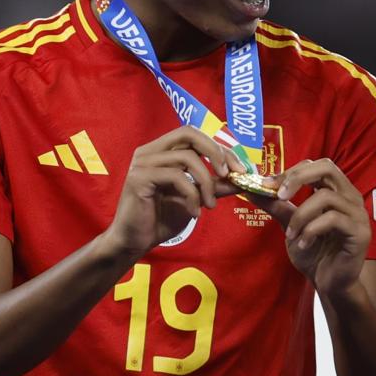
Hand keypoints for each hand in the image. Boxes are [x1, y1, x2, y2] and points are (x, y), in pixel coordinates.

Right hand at [102, 126, 245, 259]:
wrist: (134, 242)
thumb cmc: (161, 219)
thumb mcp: (195, 198)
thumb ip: (214, 186)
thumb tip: (241, 178)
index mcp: (161, 151)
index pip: (195, 136)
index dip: (220, 148)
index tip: (239, 169)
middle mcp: (150, 151)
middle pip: (189, 133)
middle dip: (215, 151)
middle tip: (228, 174)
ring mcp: (143, 163)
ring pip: (187, 158)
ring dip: (206, 183)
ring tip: (210, 205)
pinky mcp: (139, 178)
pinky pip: (177, 177)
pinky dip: (192, 195)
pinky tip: (194, 213)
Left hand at [245, 159, 369, 297]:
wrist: (330, 284)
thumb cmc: (314, 253)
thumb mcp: (291, 226)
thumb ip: (277, 206)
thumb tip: (252, 188)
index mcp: (337, 191)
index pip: (317, 165)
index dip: (292, 171)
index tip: (269, 186)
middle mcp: (350, 197)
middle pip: (327, 167)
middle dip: (298, 178)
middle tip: (279, 196)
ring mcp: (358, 214)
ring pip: (326, 196)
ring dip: (301, 215)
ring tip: (291, 234)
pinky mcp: (360, 232)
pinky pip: (333, 220)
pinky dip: (311, 230)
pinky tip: (303, 244)